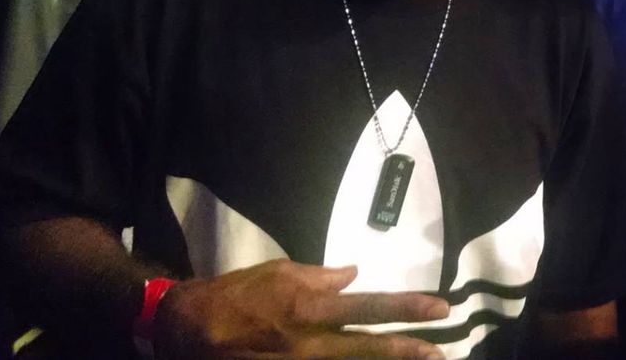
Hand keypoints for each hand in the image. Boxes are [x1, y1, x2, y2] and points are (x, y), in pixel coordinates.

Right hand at [156, 259, 449, 359]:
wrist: (183, 328)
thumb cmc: (233, 294)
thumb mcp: (277, 272)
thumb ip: (318, 276)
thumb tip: (353, 274)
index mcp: (309, 306)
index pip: (369, 306)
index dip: (406, 308)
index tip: (440, 309)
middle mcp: (308, 341)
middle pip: (368, 349)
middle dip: (408, 351)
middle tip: (442, 352)